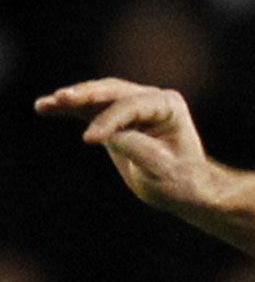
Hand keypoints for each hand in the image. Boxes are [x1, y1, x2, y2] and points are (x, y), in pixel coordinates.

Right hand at [34, 78, 219, 209]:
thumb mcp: (161, 169)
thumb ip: (136, 148)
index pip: (133, 107)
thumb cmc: (180, 181)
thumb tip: (110, 136)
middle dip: (86, 95)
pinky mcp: (115, 118)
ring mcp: (132, 106)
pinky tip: (44, 107)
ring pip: (97, 97)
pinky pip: (88, 109)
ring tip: (45, 103)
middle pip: (113, 92)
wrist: (184, 188)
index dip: (110, 120)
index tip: (90, 141)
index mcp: (169, 106)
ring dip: (70, 100)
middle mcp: (151, 99)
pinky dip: (67, 109)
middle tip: (61, 98)